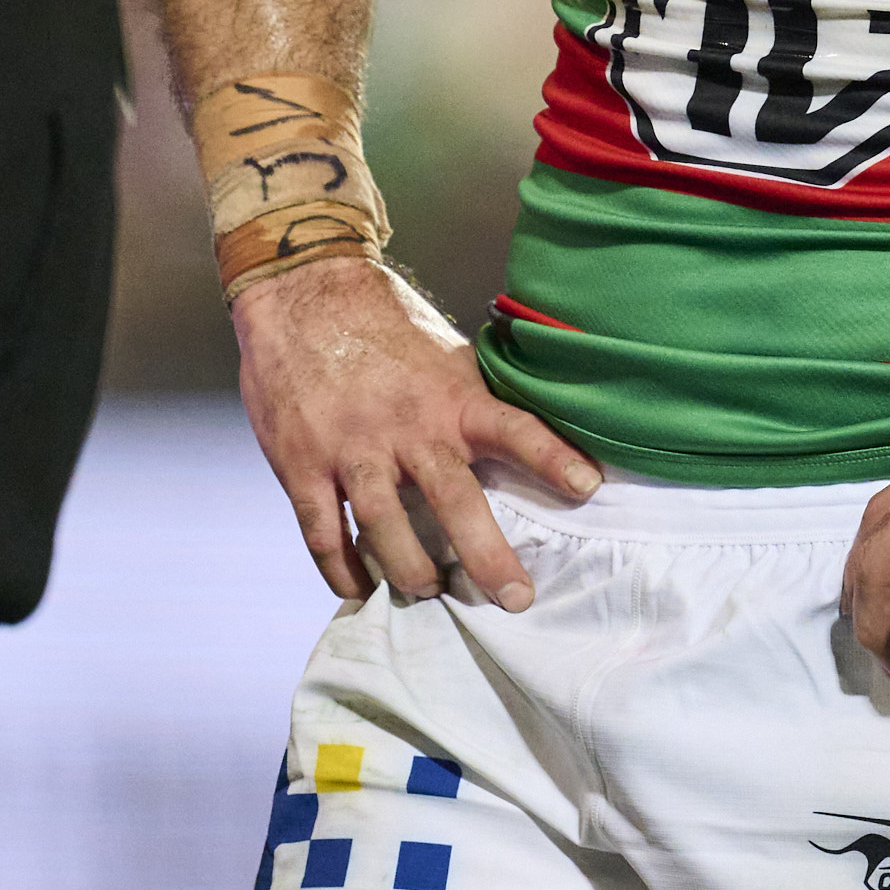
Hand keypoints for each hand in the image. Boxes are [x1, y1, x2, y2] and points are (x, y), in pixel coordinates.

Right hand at [230, 257, 598, 608]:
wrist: (300, 290)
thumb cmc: (384, 324)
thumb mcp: (445, 352)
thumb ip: (476, 399)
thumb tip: (527, 437)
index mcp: (450, 397)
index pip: (514, 427)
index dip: (552, 456)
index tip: (588, 486)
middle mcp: (407, 426)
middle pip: (455, 501)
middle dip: (488, 558)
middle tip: (515, 599)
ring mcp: (351, 449)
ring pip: (386, 529)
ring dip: (412, 572)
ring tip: (429, 591)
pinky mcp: (301, 465)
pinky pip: (324, 535)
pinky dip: (344, 571)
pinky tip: (359, 588)